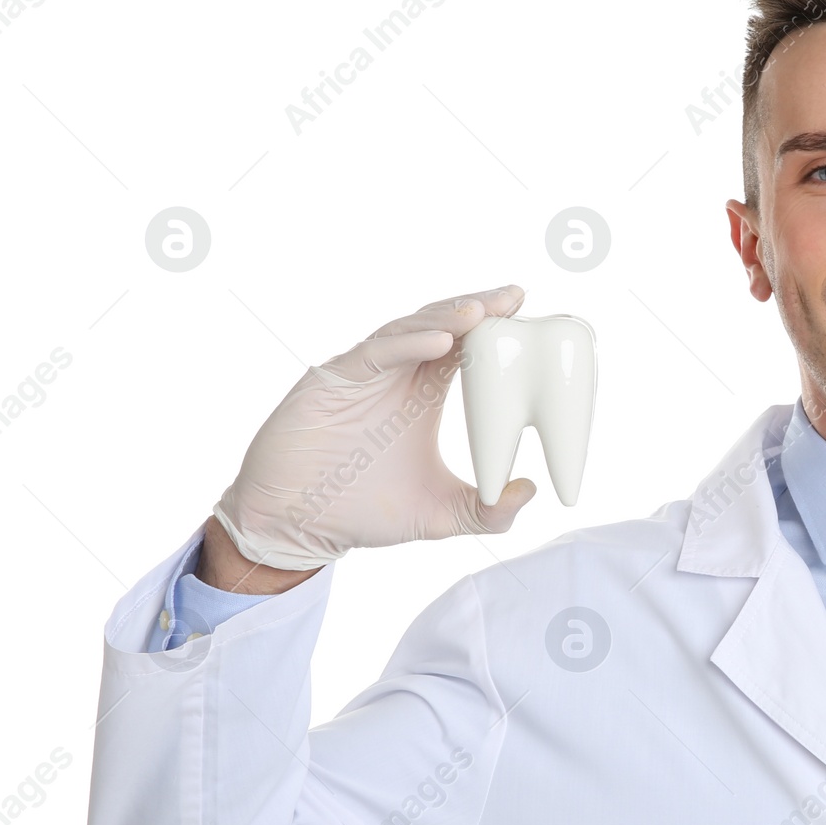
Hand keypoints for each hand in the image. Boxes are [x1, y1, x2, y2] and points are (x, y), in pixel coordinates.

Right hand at [210, 286, 536, 571]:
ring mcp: (363, 375)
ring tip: (481, 312)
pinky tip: (439, 340)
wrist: (296, 527)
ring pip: (409, 331)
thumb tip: (530, 491)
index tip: (525, 312)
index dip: (492, 327)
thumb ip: (488, 511)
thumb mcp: (440, 515)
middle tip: (512, 298)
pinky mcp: (332, 381)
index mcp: (422, 395)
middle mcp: (395, 376)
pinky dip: (407, 344)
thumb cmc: (362, 512)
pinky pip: (374, 354)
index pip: (464, 348)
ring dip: (445, 318)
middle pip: (440, 326)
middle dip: (476, 309)